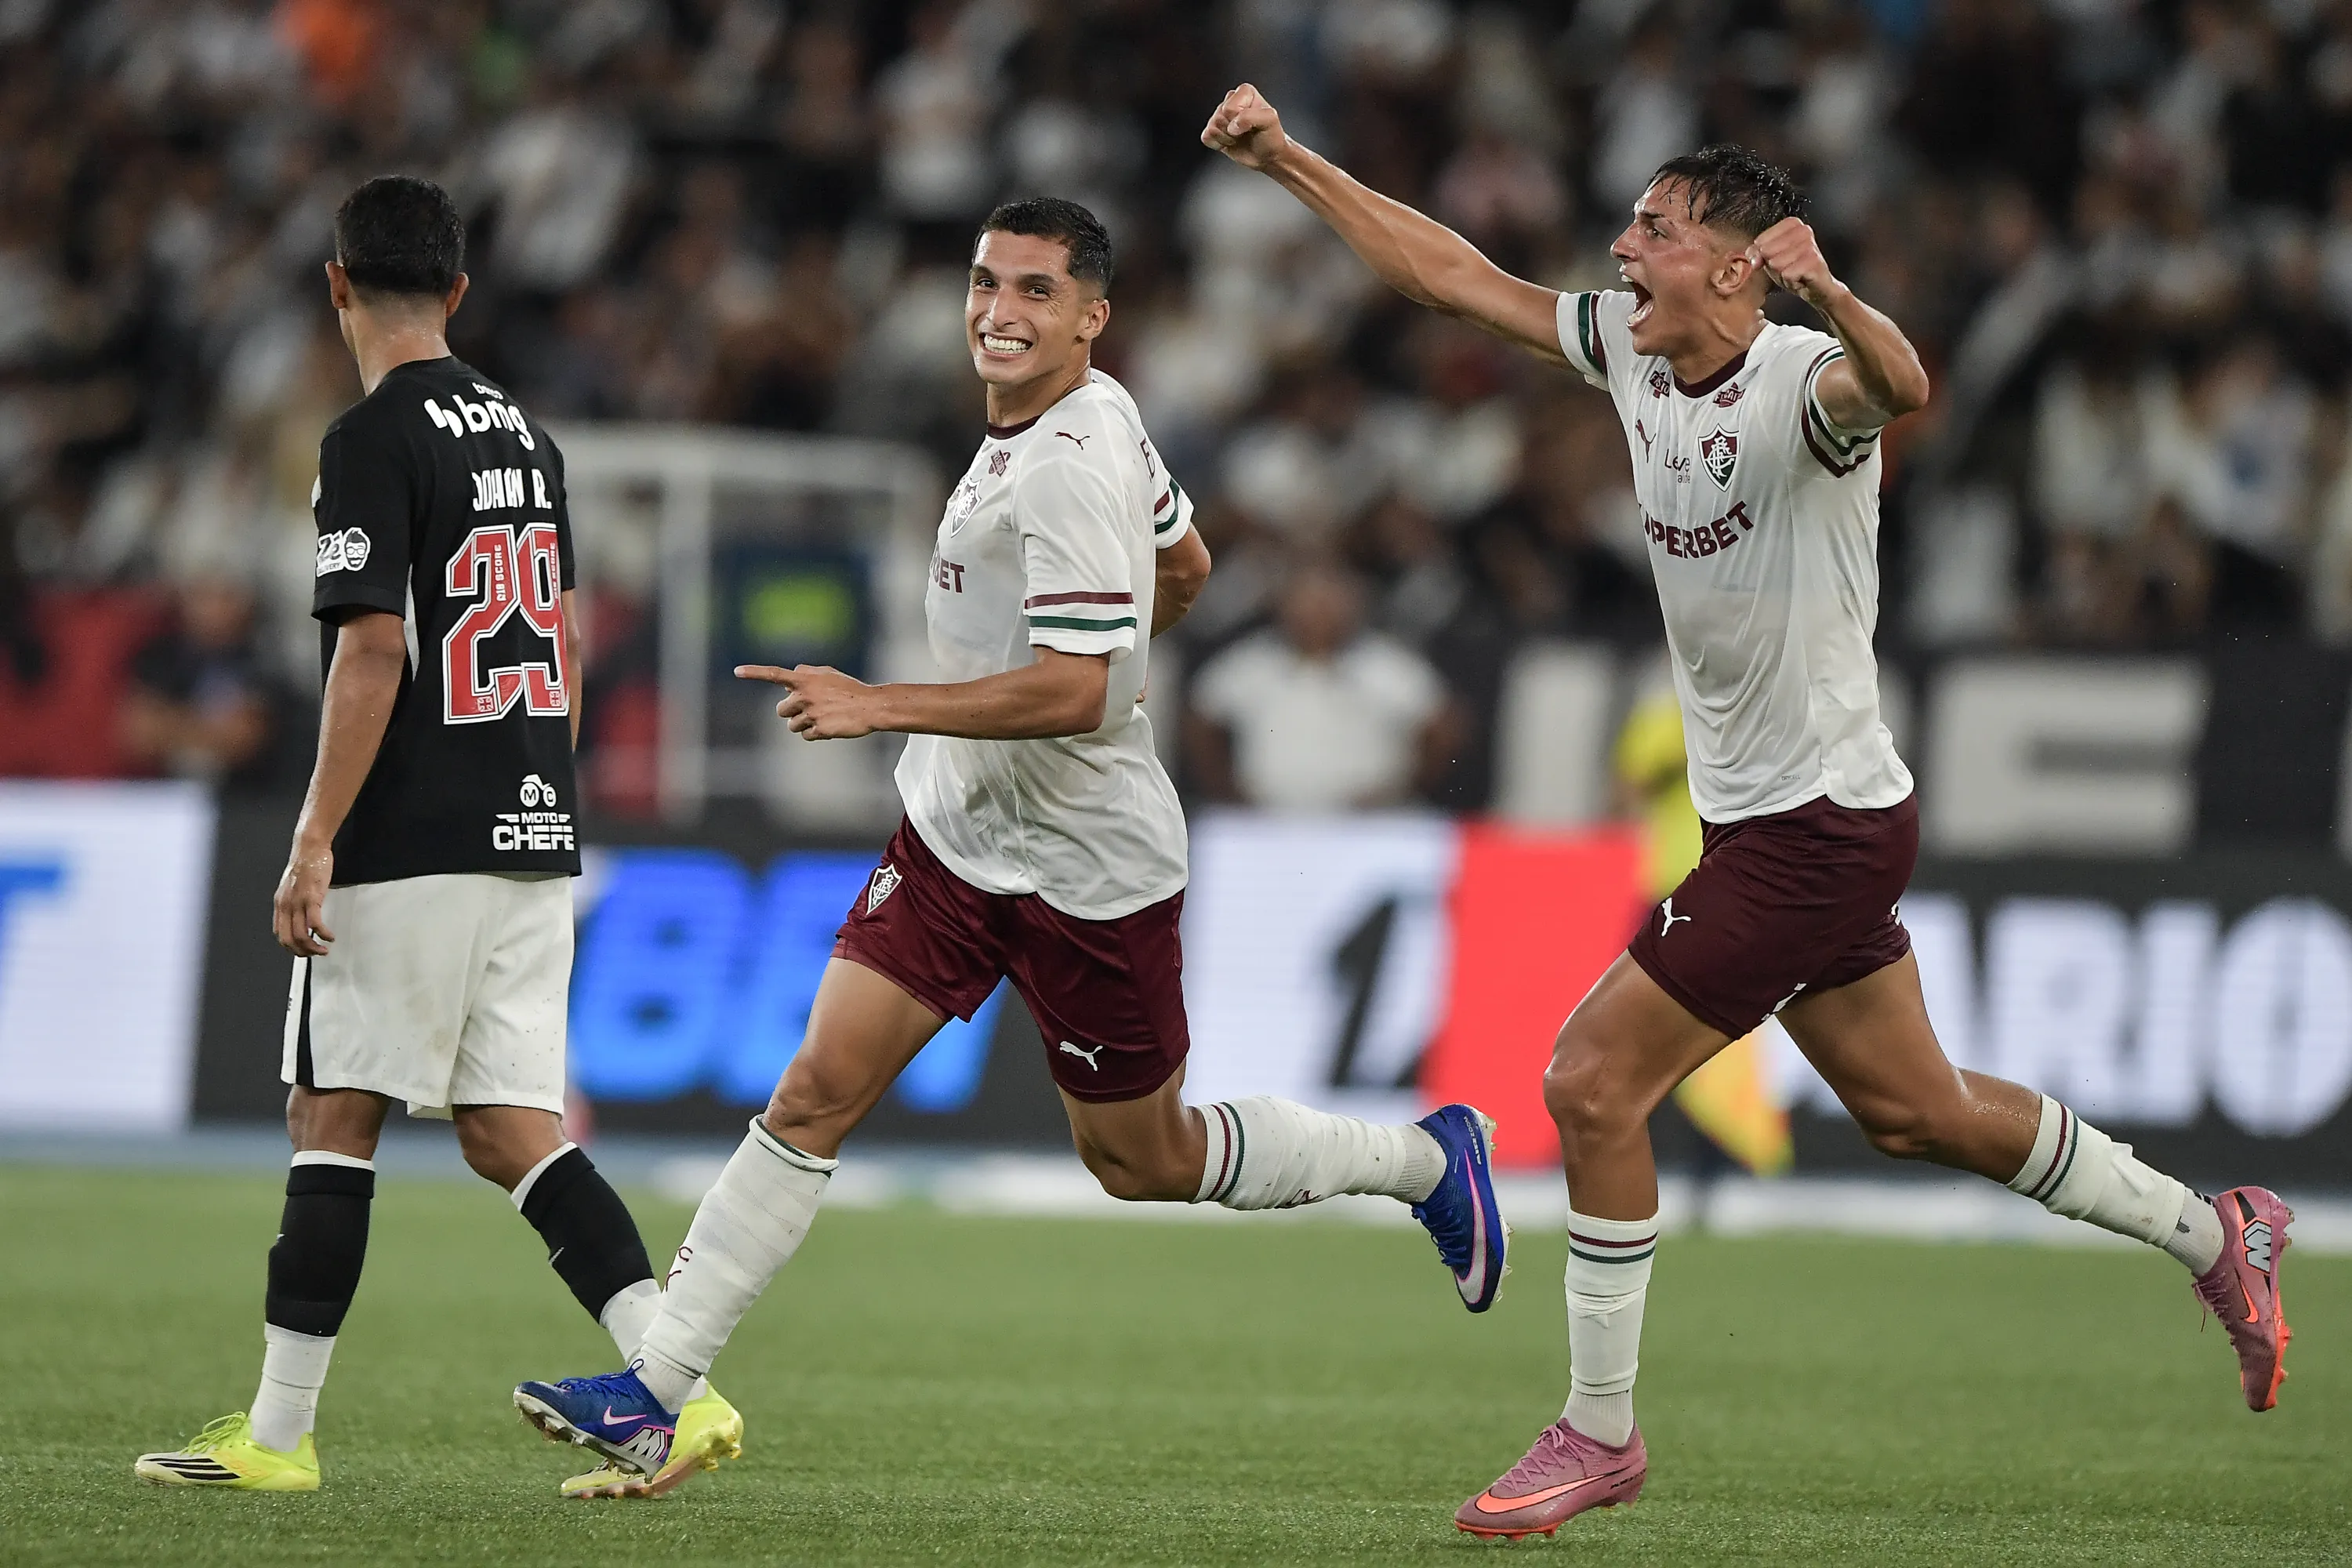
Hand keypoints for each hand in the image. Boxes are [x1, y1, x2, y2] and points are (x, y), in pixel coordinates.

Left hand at [274, 840, 334, 956]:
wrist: (309, 848)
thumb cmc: (305, 865)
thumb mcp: (292, 887)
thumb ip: (293, 902)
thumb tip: (300, 915)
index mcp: (280, 904)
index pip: (280, 934)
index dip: (291, 947)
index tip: (303, 950)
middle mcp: (285, 905)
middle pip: (289, 939)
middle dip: (302, 952)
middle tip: (314, 954)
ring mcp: (297, 902)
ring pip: (301, 936)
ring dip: (313, 948)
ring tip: (324, 949)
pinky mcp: (312, 898)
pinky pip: (315, 924)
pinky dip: (323, 934)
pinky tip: (330, 937)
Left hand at [736, 664, 877, 739]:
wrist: (870, 707)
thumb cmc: (850, 689)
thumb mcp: (829, 674)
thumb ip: (807, 673)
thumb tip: (790, 675)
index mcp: (805, 680)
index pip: (774, 674)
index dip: (754, 672)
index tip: (736, 671)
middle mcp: (804, 696)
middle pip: (781, 710)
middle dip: (791, 712)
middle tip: (808, 710)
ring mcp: (811, 714)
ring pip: (792, 726)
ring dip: (804, 724)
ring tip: (823, 718)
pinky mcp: (819, 729)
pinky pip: (806, 736)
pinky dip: (815, 734)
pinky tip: (829, 726)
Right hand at [1200, 83, 1289, 170]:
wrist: (1268, 155)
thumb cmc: (1270, 136)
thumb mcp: (1269, 121)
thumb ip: (1251, 116)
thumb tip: (1232, 126)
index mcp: (1244, 92)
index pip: (1230, 108)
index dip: (1241, 121)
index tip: (1253, 124)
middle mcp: (1230, 100)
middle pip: (1219, 117)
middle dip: (1233, 131)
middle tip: (1246, 132)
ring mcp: (1220, 114)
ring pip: (1212, 127)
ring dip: (1228, 138)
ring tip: (1240, 136)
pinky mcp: (1213, 129)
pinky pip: (1206, 137)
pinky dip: (1218, 144)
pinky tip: (1230, 142)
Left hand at [1748, 217, 1842, 310]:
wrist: (1816, 288)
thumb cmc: (1794, 270)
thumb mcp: (1769, 259)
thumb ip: (1756, 254)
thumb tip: (1754, 258)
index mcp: (1792, 224)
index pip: (1760, 241)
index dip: (1762, 256)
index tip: (1775, 259)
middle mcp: (1803, 230)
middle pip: (1767, 251)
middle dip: (1773, 266)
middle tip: (1787, 268)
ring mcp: (1810, 244)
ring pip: (1776, 263)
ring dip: (1782, 274)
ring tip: (1794, 273)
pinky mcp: (1814, 261)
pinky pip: (1787, 274)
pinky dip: (1790, 281)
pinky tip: (1800, 279)